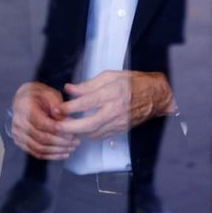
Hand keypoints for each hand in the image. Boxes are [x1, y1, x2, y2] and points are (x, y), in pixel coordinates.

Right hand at [9, 82, 78, 159]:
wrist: (24, 98)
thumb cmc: (39, 95)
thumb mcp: (50, 94)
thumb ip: (58, 106)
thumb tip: (67, 121)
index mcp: (25, 107)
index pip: (42, 124)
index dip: (58, 130)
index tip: (72, 133)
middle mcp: (18, 122)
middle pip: (41, 138)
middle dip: (61, 142)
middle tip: (76, 141)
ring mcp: (18, 134)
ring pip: (39, 148)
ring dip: (57, 150)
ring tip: (72, 148)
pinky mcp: (20, 142)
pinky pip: (36, 153)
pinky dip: (51, 155)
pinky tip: (63, 153)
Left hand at [55, 70, 174, 139]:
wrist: (155, 96)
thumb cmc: (132, 82)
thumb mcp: (110, 76)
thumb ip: (89, 84)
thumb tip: (69, 89)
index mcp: (112, 93)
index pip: (86, 102)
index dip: (69, 107)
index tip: (57, 109)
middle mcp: (115, 110)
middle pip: (88, 124)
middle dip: (69, 127)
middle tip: (56, 126)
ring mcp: (118, 123)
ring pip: (93, 133)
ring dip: (76, 133)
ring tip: (63, 130)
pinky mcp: (119, 130)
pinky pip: (100, 136)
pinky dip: (87, 135)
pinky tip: (79, 131)